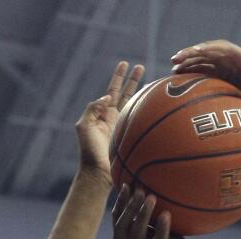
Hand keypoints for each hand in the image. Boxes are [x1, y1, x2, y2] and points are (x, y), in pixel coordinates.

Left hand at [76, 61, 144, 178]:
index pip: (112, 90)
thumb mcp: (84, 126)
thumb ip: (93, 108)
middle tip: (140, 66)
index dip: (118, 76)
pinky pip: (141, 120)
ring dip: (142, 93)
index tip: (124, 63)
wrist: (100, 172)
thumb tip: (107, 96)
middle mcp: (115, 117)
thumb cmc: (89, 151)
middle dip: (132, 79)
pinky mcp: (132, 136)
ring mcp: (125, 126)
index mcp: (103, 113)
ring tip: (152, 82)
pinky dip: (149, 110)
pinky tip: (156, 104)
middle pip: (125, 93)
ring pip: (135, 105)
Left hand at [112, 186, 202, 238]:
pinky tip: (126, 185)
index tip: (166, 214)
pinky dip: (120, 202)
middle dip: (143, 216)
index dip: (161, 231)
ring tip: (139, 190)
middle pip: (136, 236)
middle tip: (151, 197)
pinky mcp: (118, 233)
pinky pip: (116, 216)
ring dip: (130, 208)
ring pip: (123, 227)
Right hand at [170, 40, 240, 118]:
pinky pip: (202, 71)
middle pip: (208, 52)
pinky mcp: (220, 78)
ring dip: (187, 62)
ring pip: (203, 61)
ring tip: (173, 70)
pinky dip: (190, 73)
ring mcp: (225, 69)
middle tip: (175, 60)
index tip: (195, 52)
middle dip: (191, 53)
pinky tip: (178, 79)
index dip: (208, 48)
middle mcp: (232, 61)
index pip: (223, 49)